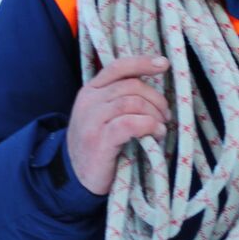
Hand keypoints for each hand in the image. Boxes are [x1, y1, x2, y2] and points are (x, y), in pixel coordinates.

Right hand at [68, 56, 170, 195]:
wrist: (74, 176)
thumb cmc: (97, 145)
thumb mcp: (103, 116)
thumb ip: (119, 100)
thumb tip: (154, 89)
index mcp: (90, 91)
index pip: (117, 67)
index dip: (142, 63)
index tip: (163, 64)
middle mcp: (89, 101)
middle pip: (132, 86)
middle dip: (156, 99)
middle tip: (164, 117)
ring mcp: (91, 120)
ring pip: (133, 102)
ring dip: (154, 115)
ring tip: (159, 128)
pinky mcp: (99, 140)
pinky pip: (131, 123)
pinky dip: (149, 126)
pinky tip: (154, 135)